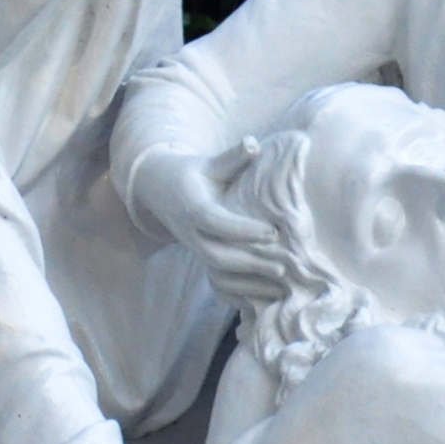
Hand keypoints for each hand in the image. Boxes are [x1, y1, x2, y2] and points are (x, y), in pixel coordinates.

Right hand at [124, 143, 287, 307]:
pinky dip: (238, 294)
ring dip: (249, 282)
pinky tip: (264, 299)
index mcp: (193, 207)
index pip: (215, 222)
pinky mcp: (200, 258)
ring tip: (281, 284)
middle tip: (283, 265)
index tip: (273, 232)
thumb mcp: (209, 163)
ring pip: (217, 272)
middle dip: (250, 263)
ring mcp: (194, 248)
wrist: (161, 191)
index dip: (243, 230)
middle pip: (216, 255)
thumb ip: (232, 158)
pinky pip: (216, 282)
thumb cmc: (193, 174)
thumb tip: (253, 144)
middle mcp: (191, 233)